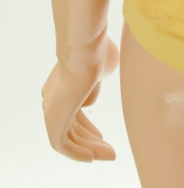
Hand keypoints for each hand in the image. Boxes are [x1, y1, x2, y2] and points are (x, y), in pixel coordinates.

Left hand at [41, 28, 119, 161]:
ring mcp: (52, 109)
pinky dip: (79, 153)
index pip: (73, 111)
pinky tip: (93, 158)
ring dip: (91, 149)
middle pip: (72, 126)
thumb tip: (95, 89)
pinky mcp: (54, 120)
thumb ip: (99, 78)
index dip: (87, 126)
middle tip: (109, 150)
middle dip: (91, 140)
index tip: (101, 135)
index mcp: (61, 83)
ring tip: (111, 155)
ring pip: (70, 137)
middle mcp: (52, 98)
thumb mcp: (103, 64)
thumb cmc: (98, 49)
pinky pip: (64, 145)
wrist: (85, 46)